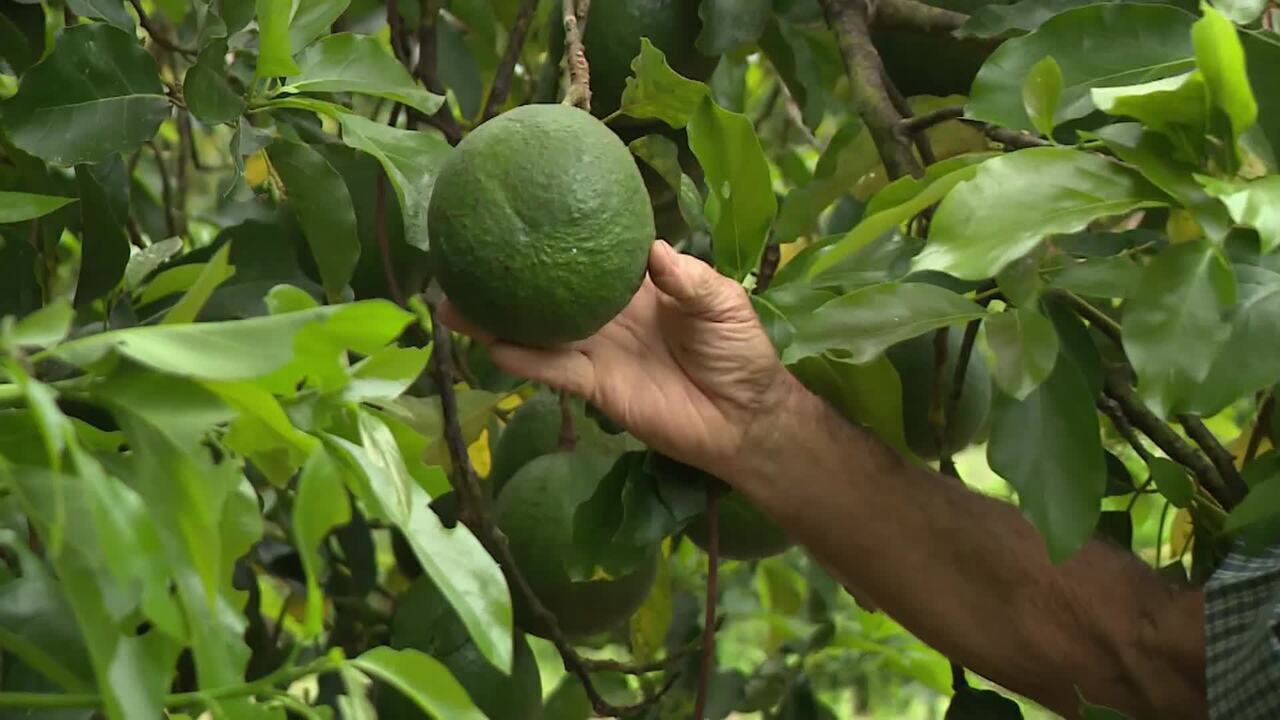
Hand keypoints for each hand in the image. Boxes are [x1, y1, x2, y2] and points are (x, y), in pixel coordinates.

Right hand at [439, 241, 794, 477]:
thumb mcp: (721, 301)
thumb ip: (686, 277)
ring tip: (451, 303)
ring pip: (536, 332)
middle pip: (545, 294)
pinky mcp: (596, 389)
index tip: (520, 212)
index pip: (587, 256)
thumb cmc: (739, 351)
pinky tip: (492, 345)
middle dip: (505, 277)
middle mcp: (605, 317)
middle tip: (460, 256)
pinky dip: (524, 359)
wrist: (745, 417)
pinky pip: (553, 371)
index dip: (556, 236)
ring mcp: (596, 353)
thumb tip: (651, 250)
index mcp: (633, 288)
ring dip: (495, 320)